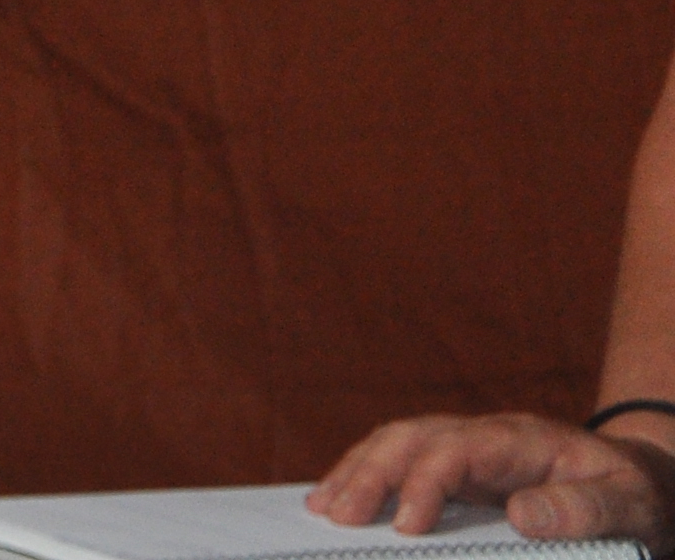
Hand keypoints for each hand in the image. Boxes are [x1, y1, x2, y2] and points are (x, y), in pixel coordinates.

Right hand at [309, 413, 672, 544]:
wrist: (639, 479)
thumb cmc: (635, 495)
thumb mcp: (630, 504)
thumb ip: (585, 508)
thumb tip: (521, 514)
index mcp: (521, 440)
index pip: (455, 450)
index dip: (424, 484)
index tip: (406, 527)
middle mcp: (484, 435)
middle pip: (411, 437)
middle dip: (369, 473)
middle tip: (338, 518)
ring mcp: (468, 449)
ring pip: (396, 443)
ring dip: (356, 471)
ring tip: (322, 509)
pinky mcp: (459, 470)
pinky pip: (401, 461)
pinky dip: (364, 475)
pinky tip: (337, 497)